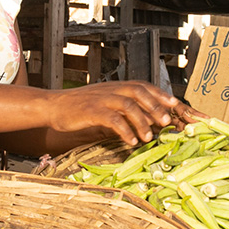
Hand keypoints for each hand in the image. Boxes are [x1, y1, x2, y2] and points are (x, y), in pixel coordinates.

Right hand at [48, 81, 203, 146]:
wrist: (54, 106)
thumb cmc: (80, 108)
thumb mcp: (104, 102)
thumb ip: (122, 107)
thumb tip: (145, 119)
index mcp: (116, 87)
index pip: (143, 86)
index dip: (160, 94)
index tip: (175, 105)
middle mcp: (111, 90)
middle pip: (139, 93)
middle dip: (155, 106)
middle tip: (167, 122)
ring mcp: (101, 99)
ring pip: (128, 105)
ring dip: (141, 121)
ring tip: (148, 138)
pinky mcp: (91, 111)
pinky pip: (112, 119)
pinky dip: (124, 130)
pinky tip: (130, 141)